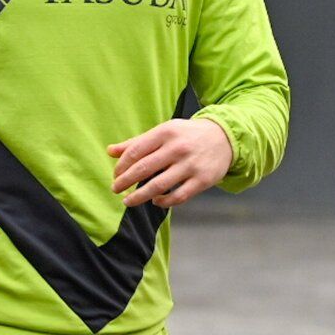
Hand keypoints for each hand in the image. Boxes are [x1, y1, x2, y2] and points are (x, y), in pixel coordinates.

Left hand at [107, 118, 232, 207]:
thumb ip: (137, 143)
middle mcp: (177, 148)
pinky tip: (155, 201)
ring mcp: (191, 165)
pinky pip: (178, 196)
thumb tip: (110, 151)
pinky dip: (163, 202)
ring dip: (139, 196)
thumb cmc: (187, 135)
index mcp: (166, 132)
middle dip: (125, 181)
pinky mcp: (202, 180)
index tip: (115, 175)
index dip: (122, 165)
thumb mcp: (164, 132)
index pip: (136, 151)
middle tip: (115, 189)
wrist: (225, 138)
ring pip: (159, 185)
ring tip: (127, 201)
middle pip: (144, 168)